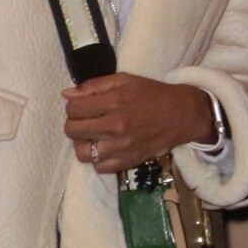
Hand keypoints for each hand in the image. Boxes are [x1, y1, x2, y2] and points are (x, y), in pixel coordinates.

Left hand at [64, 73, 215, 173]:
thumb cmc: (152, 94)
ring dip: (83, 144)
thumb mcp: (125, 80)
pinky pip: (98, 167)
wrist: (182, 115)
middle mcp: (115, 126)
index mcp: (114, 102)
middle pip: (72, 130)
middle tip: (87, 120)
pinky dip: (98, 159)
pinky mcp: (128, 162)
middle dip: (75, 123)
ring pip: (82, 153)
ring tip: (94, 136)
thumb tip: (66, 94)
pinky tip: (106, 147)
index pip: (73, 108)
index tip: (83, 106)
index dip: (73, 106)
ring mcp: (121, 147)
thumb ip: (94, 85)